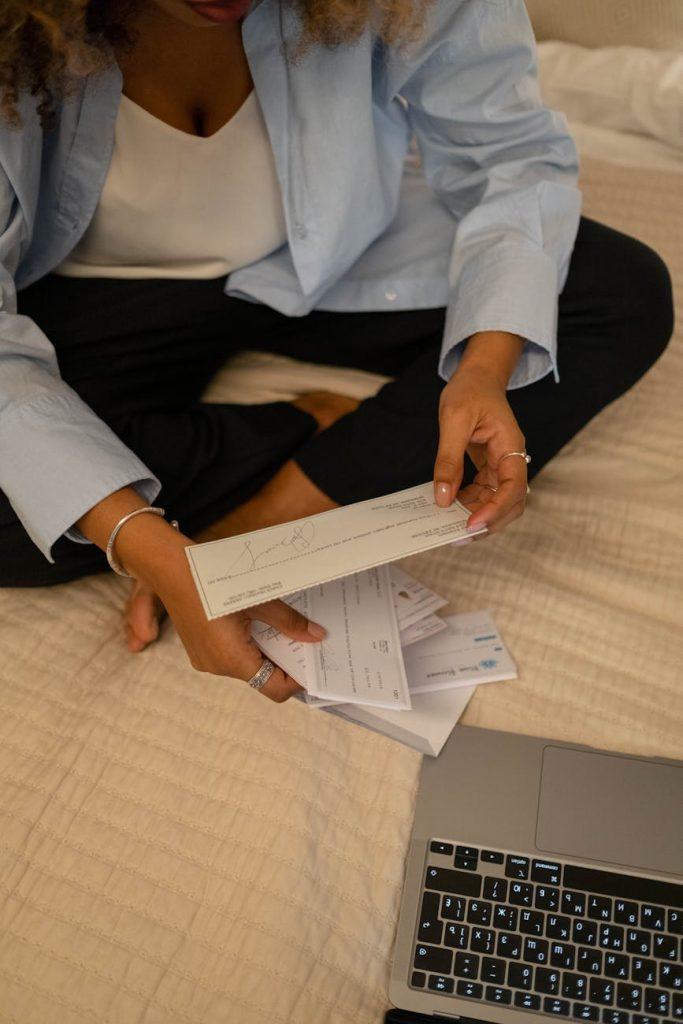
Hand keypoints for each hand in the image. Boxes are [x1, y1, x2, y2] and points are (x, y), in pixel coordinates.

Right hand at [74, 486, 325, 700]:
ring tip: (281, 627)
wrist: (171, 568)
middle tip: (302, 639)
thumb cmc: (213, 582)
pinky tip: (256, 622)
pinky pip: (230, 655)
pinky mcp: (199, 648)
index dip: (297, 680)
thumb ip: (290, 622)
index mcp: (233, 661)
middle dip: (283, 661)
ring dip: (265, 651)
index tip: (313, 663)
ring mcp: (205, 659)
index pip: (274, 689)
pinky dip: (247, 645)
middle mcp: (217, 667)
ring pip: (246, 665)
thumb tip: (317, 636)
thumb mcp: (260, 601)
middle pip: (261, 678)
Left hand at [434, 359, 528, 534]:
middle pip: (511, 503)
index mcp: (511, 446)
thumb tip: (442, 497)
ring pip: (497, 502)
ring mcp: (501, 466)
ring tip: (450, 527)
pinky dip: (468, 504)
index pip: (513, 488)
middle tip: (458, 536)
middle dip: (488, 523)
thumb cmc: (469, 390)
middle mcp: (511, 460)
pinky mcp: (489, 468)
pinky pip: (483, 494)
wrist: (477, 376)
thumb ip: (448, 459)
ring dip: (477, 517)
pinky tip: (449, 507)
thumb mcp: (453, 420)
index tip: (472, 523)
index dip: (495, 509)